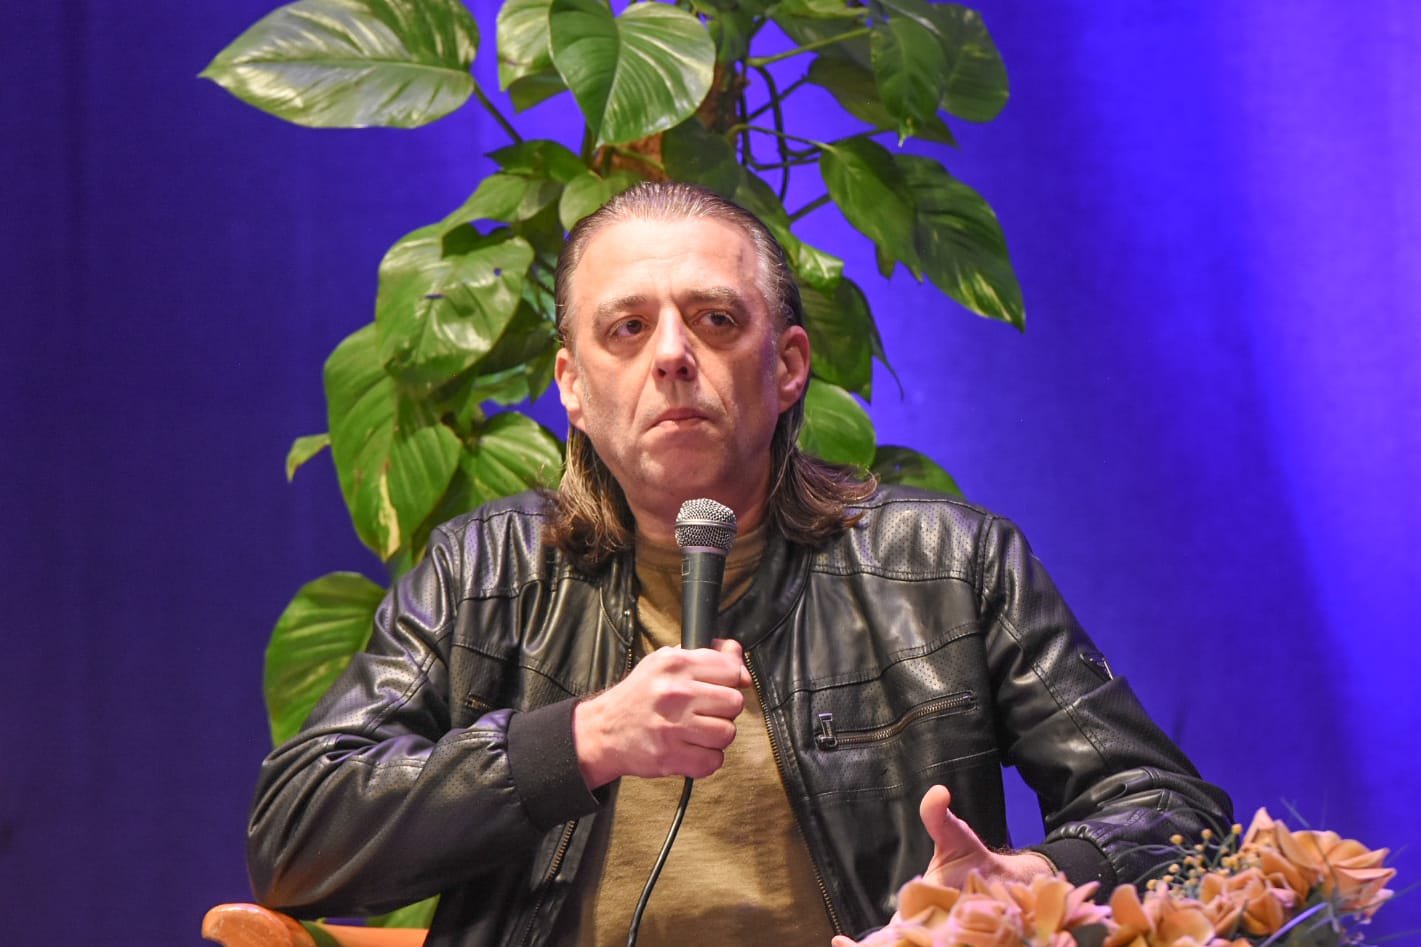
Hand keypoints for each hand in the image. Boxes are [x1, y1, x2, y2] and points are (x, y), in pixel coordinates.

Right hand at [573, 638, 750, 787]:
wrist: (604, 730)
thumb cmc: (639, 696)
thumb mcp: (666, 663)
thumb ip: (706, 656)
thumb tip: (737, 654)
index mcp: (675, 664)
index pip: (731, 669)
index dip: (732, 679)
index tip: (723, 686)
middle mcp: (675, 693)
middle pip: (734, 702)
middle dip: (724, 709)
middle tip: (705, 711)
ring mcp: (673, 727)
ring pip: (728, 733)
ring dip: (716, 735)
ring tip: (697, 731)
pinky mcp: (671, 757)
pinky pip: (714, 760)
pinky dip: (707, 758)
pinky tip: (691, 748)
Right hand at [829, 785, 1054, 946]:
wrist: (1010, 880)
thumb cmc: (971, 860)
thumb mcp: (954, 837)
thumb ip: (939, 818)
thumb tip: (938, 793)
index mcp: (912, 914)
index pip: (883, 936)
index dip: (857, 944)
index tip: (838, 940)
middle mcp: (927, 933)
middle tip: (886, 944)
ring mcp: (949, 941)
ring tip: (932, 942)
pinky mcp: (970, 944)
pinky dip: (956, 946)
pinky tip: (956, 943)